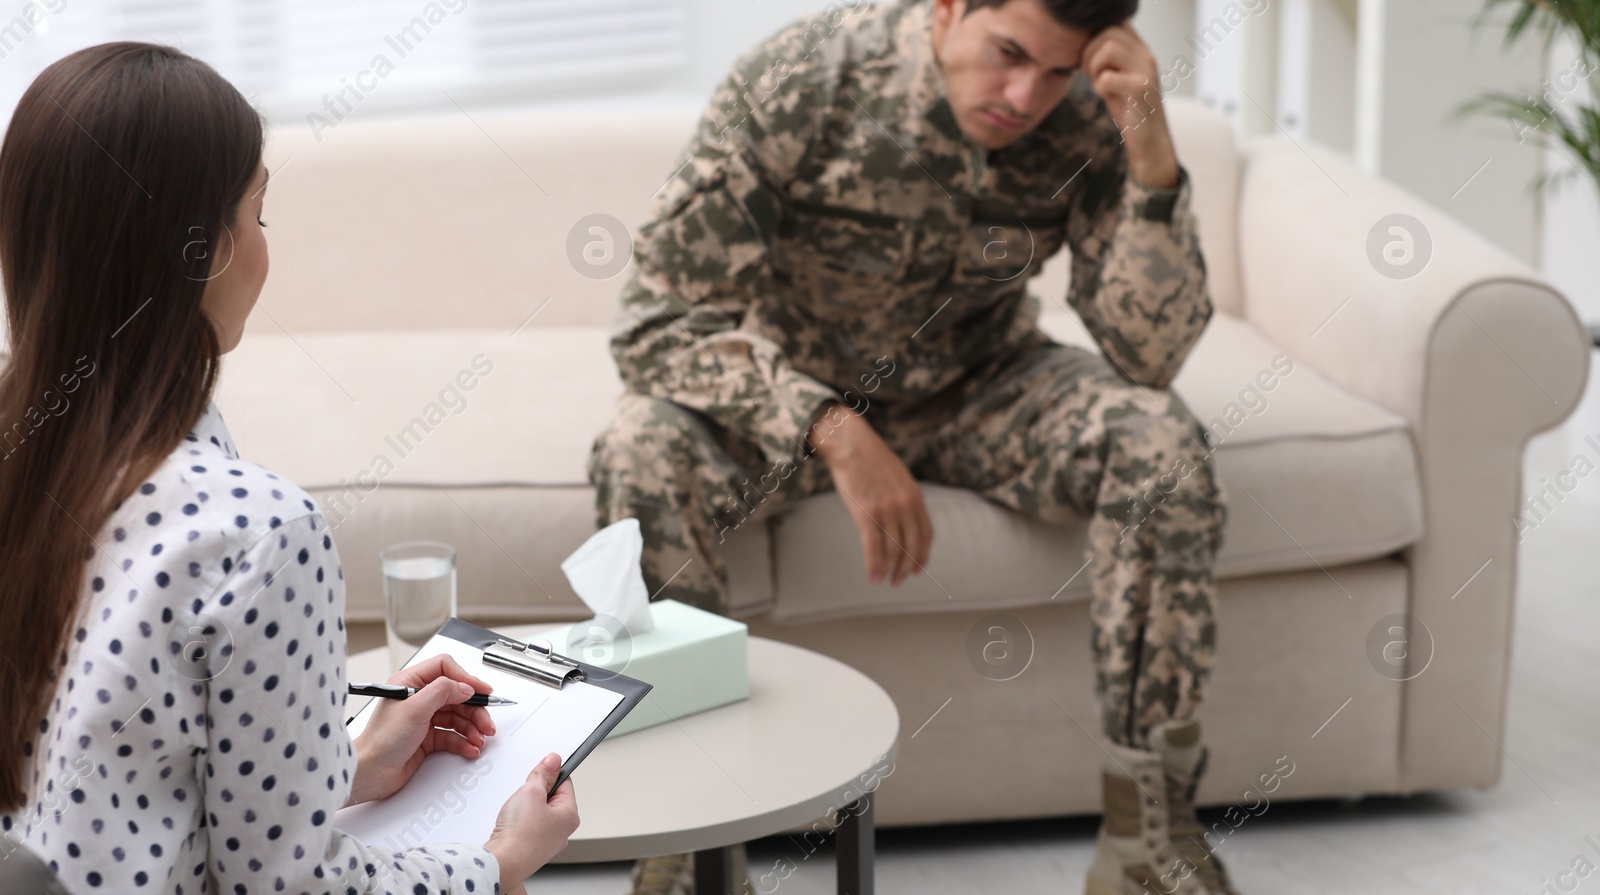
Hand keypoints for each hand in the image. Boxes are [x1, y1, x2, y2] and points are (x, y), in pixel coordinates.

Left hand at [347, 654, 497, 806]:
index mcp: (410, 683)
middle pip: (457, 696)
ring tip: (479, 739)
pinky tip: (469, 748)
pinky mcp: (427, 738)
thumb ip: (442, 691)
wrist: (369, 773)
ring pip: (458, 717)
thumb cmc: (380, 740)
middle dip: (475, 709)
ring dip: (472, 727)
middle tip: (486, 723)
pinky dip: (464, 741)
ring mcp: (424, 719)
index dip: (466, 678)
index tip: (482, 691)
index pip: (446, 670)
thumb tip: (464, 686)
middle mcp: (418, 699)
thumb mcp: (414, 708)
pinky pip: (453, 735)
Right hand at [486, 752, 579, 892]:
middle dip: (535, 793)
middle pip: (550, 799)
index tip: (540, 770)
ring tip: (515, 812)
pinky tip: (510, 825)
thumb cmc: (520, 834)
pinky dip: (518, 823)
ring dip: (525, 808)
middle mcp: (562, 832)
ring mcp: (546, 843)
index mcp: (570, 816)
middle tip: (524, 795)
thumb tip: (553, 761)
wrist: (502, 863)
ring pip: (537, 814)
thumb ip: (543, 773)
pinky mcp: (531, 850)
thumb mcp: (532, 791)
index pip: (565, 783)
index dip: (550, 773)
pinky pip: (527, 828)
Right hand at [808, 402, 931, 585]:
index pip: (926, 534)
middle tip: (899, 581)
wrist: (850, 444)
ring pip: (894, 550)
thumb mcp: (899, 476)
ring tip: (885, 581)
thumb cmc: (870, 459)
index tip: (918, 569)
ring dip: (891, 571)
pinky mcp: (867, 513)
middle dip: (907, 568)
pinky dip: (874, 566)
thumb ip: (905, 498)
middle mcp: (905, 505)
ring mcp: (887, 510)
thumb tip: (906, 518)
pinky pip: (874, 547)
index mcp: (915, 496)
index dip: (923, 555)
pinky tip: (874, 577)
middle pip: (912, 546)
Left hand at [1081, 23, 1178, 188]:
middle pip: (1109, 31)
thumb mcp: (1117, 77)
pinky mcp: (1141, 89)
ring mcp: (1146, 70)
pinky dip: (1099, 88)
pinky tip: (1106, 97)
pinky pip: (1107, 78)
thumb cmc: (1129, 109)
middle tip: (1087, 72)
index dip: (1094, 35)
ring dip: (1094, 66)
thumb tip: (1082, 43)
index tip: (1087, 58)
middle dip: (1089, 51)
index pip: (1116, 22)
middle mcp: (1146, 55)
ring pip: (1109, 48)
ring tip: (1097, 83)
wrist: (1148, 140)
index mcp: (1140, 49)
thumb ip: (1106, 58)